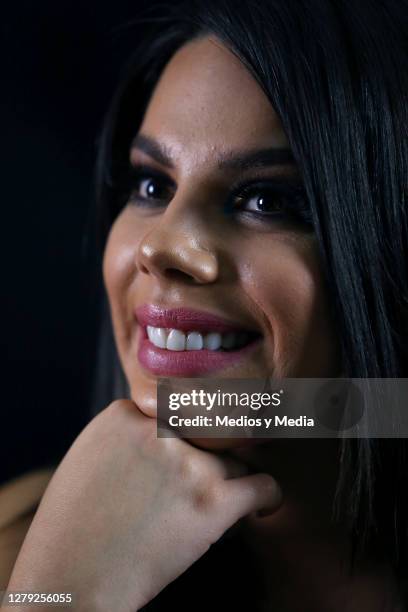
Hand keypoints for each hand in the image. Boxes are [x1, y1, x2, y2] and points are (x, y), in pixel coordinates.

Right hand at [5, 400, 281, 610]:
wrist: (72, 579)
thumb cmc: (73, 527)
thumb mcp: (87, 457)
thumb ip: (126, 434)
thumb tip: (165, 429)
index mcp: (124, 415)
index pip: (173, 414)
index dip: (177, 443)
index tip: (177, 463)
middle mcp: (159, 431)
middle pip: (204, 436)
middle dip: (200, 461)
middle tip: (188, 490)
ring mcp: (189, 463)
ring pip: (232, 461)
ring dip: (225, 483)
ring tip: (205, 510)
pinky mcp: (213, 500)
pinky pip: (263, 484)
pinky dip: (267, 496)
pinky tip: (262, 506)